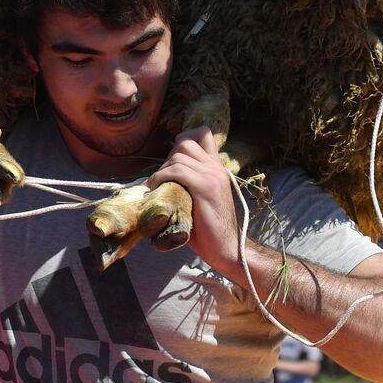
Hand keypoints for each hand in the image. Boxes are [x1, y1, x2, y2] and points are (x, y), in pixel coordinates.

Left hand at [147, 127, 239, 272]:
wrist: (227, 247)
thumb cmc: (210, 229)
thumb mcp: (200, 199)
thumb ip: (189, 184)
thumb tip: (162, 180)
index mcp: (217, 168)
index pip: (203, 134)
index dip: (184, 138)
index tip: (171, 159)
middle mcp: (216, 167)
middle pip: (185, 143)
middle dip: (167, 158)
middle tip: (161, 179)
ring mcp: (212, 175)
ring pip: (178, 156)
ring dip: (161, 170)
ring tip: (155, 187)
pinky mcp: (205, 187)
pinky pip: (177, 171)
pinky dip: (161, 178)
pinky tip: (155, 190)